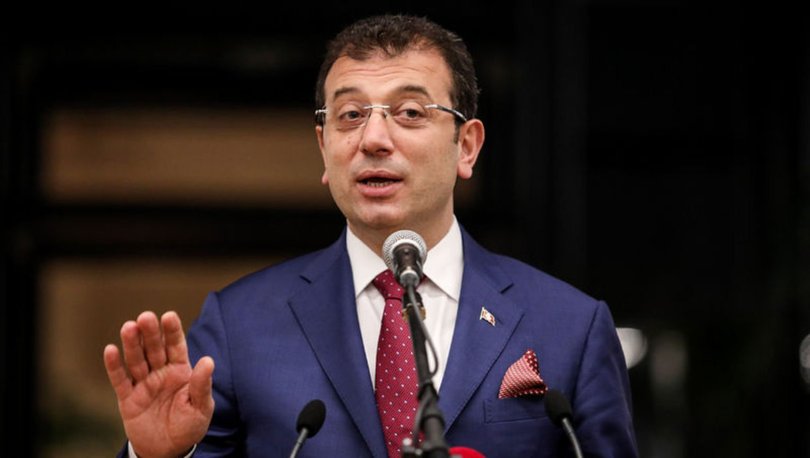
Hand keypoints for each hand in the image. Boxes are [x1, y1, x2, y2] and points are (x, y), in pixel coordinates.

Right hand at [103, 311, 214, 457]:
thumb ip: (202, 385)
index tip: (169, 315)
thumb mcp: (201, 407)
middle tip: (146, 317)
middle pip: (154, 349)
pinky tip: (110, 350)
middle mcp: (161, 373)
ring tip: (129, 327)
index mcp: (181, 371)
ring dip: (132, 344)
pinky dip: (114, 366)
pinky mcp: (128, 398)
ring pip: (136, 360)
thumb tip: (208, 360)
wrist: (169, 450)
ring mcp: (143, 384)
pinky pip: (120, 380)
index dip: (172, 331)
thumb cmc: (189, 426)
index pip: (176, 346)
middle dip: (150, 333)